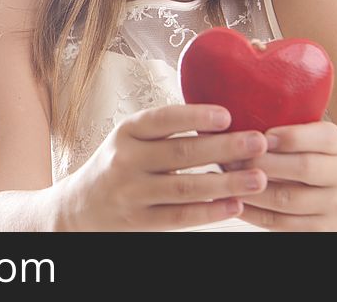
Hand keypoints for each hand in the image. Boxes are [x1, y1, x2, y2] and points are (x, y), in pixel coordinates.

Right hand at [53, 104, 268, 230]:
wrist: (78, 207)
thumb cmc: (117, 164)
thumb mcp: (130, 138)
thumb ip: (166, 131)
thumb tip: (223, 119)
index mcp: (127, 132)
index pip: (162, 119)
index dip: (194, 116)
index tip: (227, 114)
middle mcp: (126, 160)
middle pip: (181, 153)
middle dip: (224, 147)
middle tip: (258, 142)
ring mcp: (132, 193)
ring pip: (185, 188)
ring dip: (226, 183)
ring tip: (259, 178)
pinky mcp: (139, 221)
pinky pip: (180, 216)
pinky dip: (210, 211)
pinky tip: (235, 205)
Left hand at [225, 121, 336, 230]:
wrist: (332, 200)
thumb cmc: (307, 158)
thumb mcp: (306, 138)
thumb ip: (284, 126)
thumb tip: (238, 112)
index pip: (324, 137)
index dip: (292, 136)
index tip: (262, 136)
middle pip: (305, 168)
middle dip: (264, 162)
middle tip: (232, 157)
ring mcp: (334, 206)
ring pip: (287, 199)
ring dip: (252, 189)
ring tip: (227, 178)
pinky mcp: (319, 230)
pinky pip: (280, 222)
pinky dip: (252, 212)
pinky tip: (234, 200)